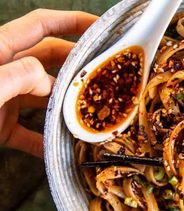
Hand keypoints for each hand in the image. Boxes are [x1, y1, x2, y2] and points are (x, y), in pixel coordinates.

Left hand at [0, 9, 96, 157]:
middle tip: (108, 76)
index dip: (73, 22)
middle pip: (50, 60)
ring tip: (93, 116)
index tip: (101, 27)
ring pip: (44, 98)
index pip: (43, 25)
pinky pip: (29, 132)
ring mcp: (1, 99)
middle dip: (78, 67)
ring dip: (67, 108)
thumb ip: (18, 75)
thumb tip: (49, 80)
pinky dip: (45, 142)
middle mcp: (3, 71)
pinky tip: (60, 151)